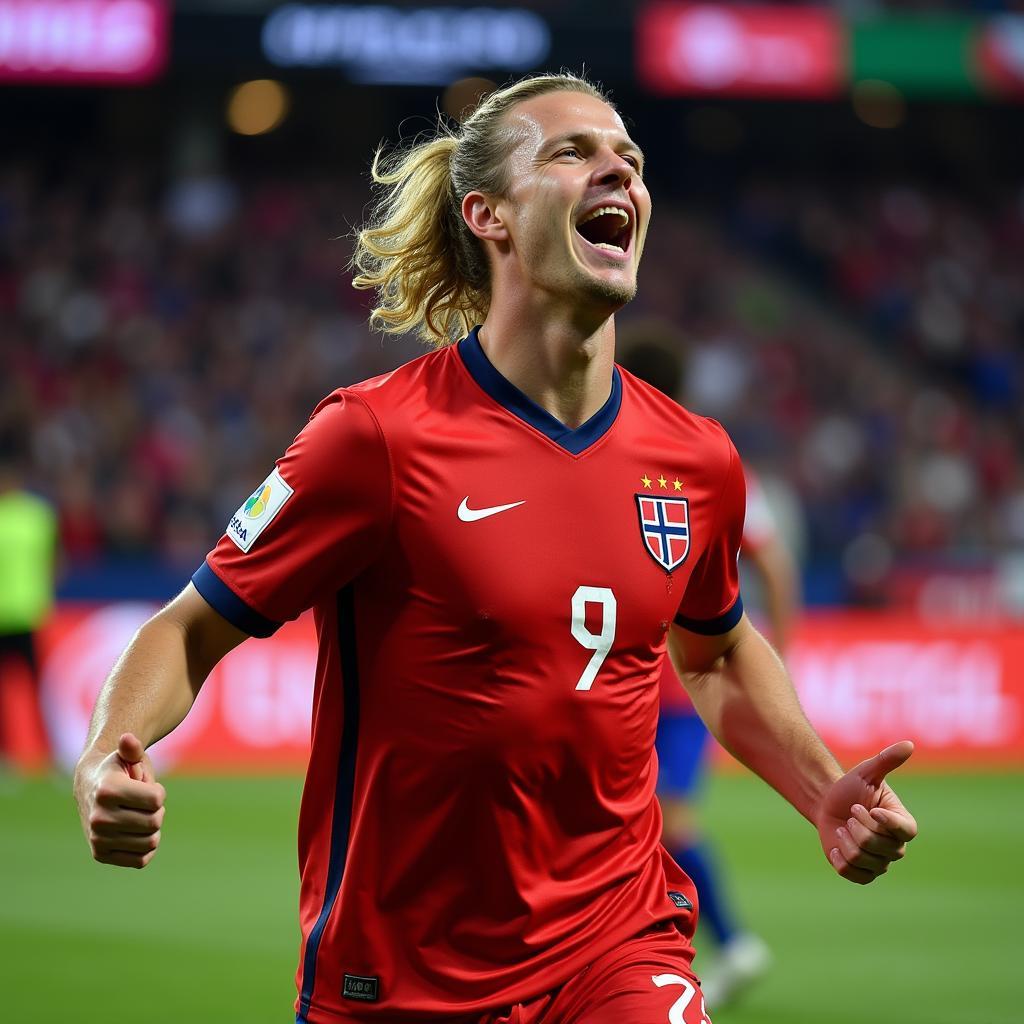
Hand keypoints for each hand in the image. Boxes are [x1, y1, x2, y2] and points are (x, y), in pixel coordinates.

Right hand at [74, 733, 165, 868]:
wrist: (90, 787)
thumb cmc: (117, 769)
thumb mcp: (126, 755)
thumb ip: (132, 748)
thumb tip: (128, 738)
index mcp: (107, 791)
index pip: (157, 800)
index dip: (158, 792)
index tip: (144, 786)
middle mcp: (99, 818)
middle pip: (155, 822)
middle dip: (156, 811)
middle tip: (142, 803)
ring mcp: (98, 839)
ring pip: (150, 842)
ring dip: (152, 829)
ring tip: (138, 815)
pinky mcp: (100, 855)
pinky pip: (140, 860)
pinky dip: (146, 848)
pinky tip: (137, 834)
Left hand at [815, 740, 917, 884]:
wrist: (827, 803)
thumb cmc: (850, 787)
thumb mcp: (867, 772)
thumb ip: (887, 760)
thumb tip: (909, 744)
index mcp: (903, 824)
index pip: (904, 831)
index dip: (884, 821)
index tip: (868, 807)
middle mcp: (896, 847)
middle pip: (875, 844)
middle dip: (856, 824)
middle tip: (851, 812)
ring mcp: (880, 862)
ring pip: (861, 858)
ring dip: (845, 839)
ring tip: (844, 827)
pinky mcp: (862, 873)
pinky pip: (852, 873)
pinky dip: (840, 858)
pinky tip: (836, 844)